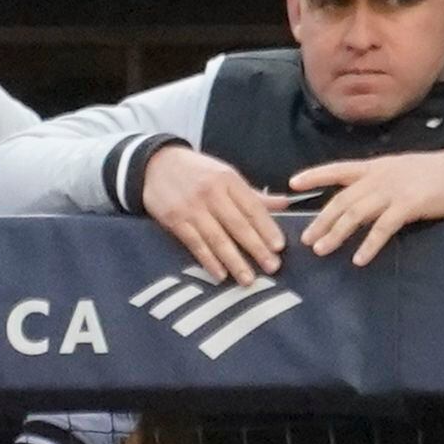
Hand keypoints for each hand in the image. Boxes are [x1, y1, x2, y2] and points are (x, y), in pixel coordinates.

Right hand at [140, 143, 289, 286]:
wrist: (157, 165)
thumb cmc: (198, 172)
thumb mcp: (226, 175)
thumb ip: (254, 194)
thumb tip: (286, 204)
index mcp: (229, 179)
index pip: (253, 207)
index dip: (267, 228)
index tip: (279, 246)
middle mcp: (212, 193)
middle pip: (238, 225)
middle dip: (257, 248)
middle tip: (272, 267)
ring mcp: (192, 208)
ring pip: (217, 238)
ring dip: (234, 261)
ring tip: (249, 279)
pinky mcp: (174, 220)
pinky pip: (195, 244)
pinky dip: (209, 261)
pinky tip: (221, 274)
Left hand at [290, 148, 443, 265]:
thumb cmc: (435, 172)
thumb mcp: (401, 170)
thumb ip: (379, 183)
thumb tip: (359, 202)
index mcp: (377, 166)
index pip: (338, 169)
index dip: (315, 176)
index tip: (291, 184)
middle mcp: (380, 176)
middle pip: (342, 199)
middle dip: (321, 220)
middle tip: (306, 239)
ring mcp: (394, 189)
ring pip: (356, 213)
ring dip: (337, 233)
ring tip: (322, 250)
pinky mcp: (410, 204)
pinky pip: (383, 227)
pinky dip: (369, 244)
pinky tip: (359, 258)